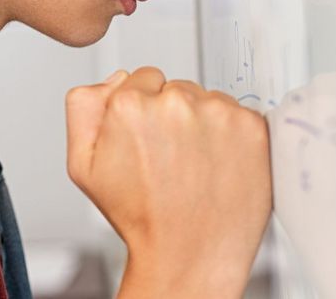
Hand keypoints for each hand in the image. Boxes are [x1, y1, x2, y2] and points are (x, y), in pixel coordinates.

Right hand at [66, 67, 271, 296]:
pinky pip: (239, 115)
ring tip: (194, 166)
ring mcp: (219, 113)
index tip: (148, 140)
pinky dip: (232, 137)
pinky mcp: (252, 127)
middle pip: (177, 88)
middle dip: (173, 116)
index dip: (144, 111)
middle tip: (170, 159)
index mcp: (131, 104)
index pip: (144, 78)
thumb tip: (116, 78)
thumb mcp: (82, 165)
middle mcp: (176, 102)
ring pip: (208, 100)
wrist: (188, 256)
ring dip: (204, 124)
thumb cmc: (139, 216)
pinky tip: (218, 167)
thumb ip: (83, 107)